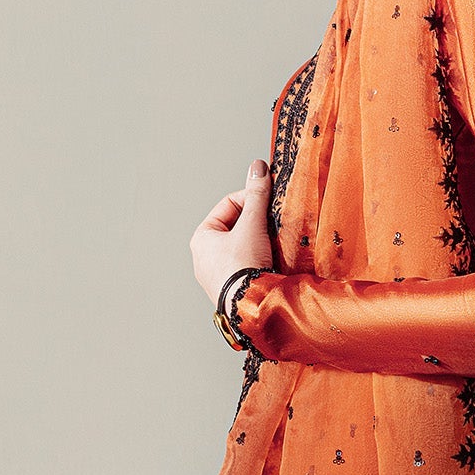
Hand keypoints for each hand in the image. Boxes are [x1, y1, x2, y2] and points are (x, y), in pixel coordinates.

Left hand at [192, 159, 273, 305]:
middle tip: (273, 226)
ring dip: (259, 243)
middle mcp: (203, 257)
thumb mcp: (252, 225)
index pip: (229, 205)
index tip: (269, 203)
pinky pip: (245, 266)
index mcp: (202, 237)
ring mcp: (215, 275)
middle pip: (236, 227)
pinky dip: (258, 261)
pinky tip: (270, 263)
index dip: (252, 200)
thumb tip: (258, 167)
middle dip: (257, 224)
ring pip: (242, 247)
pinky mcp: (229, 289)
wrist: (248, 308)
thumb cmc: (242, 267)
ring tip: (273, 245)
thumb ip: (257, 195)